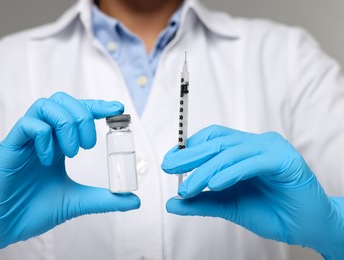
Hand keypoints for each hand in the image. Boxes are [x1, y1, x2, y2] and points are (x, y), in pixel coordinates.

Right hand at [0, 92, 139, 258]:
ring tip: (73, 151)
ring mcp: (26, 139)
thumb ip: (104, 198)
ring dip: (66, 123)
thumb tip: (134, 200)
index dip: (98, 106)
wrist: (4, 227)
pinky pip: (28, 124)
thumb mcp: (77, 201)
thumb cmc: (35, 210)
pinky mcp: (9, 147)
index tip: (118, 108)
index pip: (78, 113)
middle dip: (83, 115)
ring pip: (46, 105)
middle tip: (89, 144)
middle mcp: (43, 136)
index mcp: (58, 143)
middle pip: (63, 101)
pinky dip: (44, 136)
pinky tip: (48, 159)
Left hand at [162, 125, 343, 258]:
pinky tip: (215, 185)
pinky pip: (252, 162)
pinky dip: (231, 172)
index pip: (212, 139)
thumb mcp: (228, 206)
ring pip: (230, 152)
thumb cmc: (272, 213)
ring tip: (189, 187)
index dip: (189, 147)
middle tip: (170, 167)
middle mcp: (257, 144)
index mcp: (245, 150)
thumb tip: (172, 202)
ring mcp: (272, 149)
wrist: (308, 228)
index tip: (170, 162)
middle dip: (190, 156)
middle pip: (217, 143)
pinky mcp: (285, 160)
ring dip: (206, 170)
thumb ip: (202, 202)